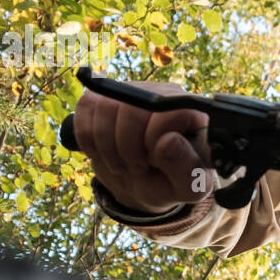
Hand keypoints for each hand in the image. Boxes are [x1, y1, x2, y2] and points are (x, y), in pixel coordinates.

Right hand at [73, 82, 210, 213]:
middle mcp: (165, 94)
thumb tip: (168, 141)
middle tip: (137, 167)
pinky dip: (89, 139)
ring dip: (107, 146)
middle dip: (127, 147)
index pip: (169, 111)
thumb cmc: (170, 182)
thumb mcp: (187, 187)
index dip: (153, 141)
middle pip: (131, 107)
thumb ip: (186, 169)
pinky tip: (105, 153)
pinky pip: (86, 108)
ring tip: (123, 163)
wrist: (142, 182)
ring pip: (105, 106)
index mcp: (194, 113)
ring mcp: (134, 91)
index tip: (153, 163)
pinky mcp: (106, 96)